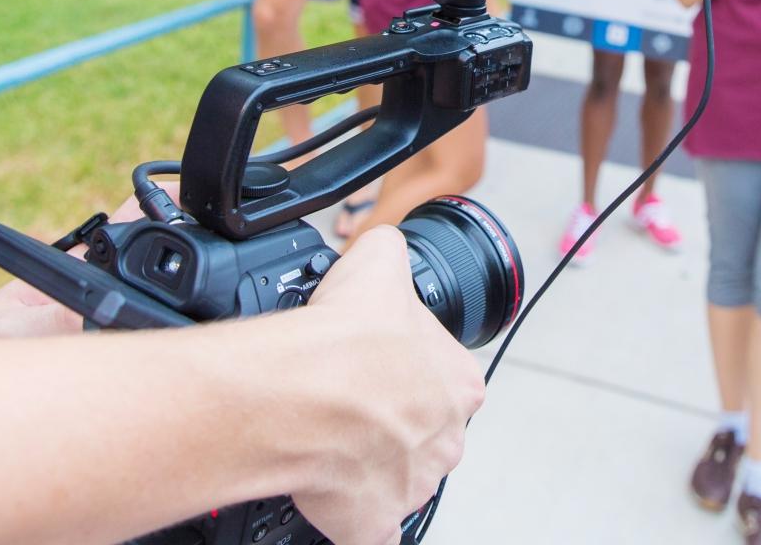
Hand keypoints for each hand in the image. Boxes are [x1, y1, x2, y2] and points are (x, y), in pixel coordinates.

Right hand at [295, 227, 484, 544]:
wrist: (302, 392)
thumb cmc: (344, 337)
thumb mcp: (378, 260)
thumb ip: (390, 252)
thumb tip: (384, 243)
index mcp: (458, 381)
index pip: (445, 377)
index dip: (406, 367)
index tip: (375, 362)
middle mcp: (446, 437)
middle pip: (423, 429)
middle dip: (389, 418)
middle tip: (346, 399)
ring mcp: (413, 486)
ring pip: (396, 475)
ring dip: (367, 461)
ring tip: (325, 434)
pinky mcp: (375, 525)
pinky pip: (370, 527)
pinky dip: (351, 515)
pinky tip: (326, 487)